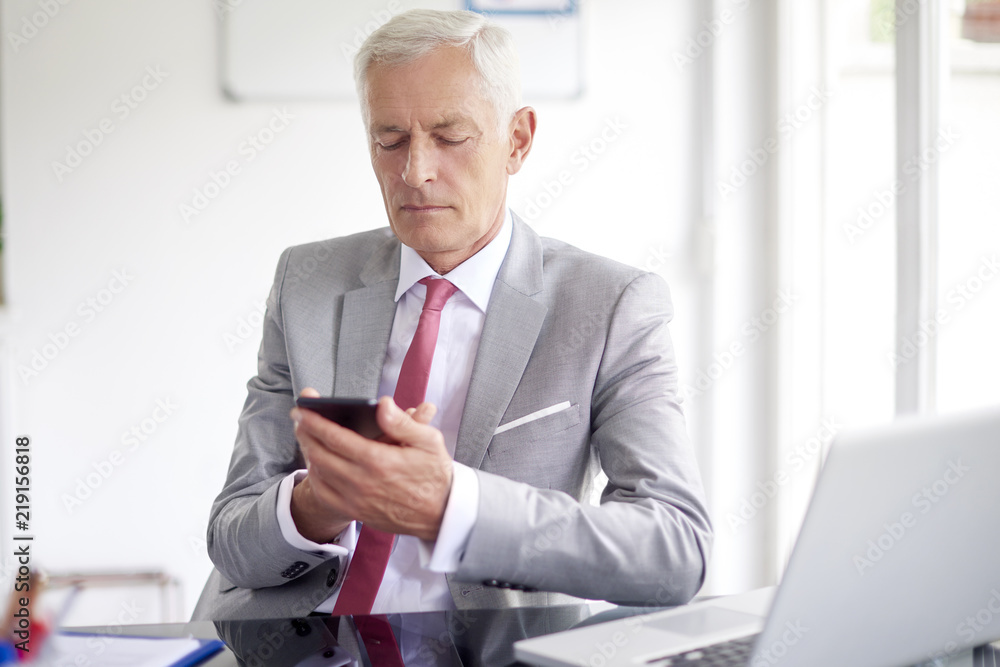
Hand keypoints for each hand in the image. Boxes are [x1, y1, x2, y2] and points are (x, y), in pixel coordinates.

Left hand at [289, 390, 452, 542]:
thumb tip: (382, 404)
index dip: (314, 421)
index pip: (336, 437)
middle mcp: (363, 482)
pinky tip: (317, 463)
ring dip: (308, 452)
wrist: (441, 514)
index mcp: (379, 461)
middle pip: (320, 454)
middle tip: (298, 418)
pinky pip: (325, 493)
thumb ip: (403, 422)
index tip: (302, 409)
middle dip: (305, 433)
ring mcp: (357, 500)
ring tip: (306, 436)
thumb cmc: (435, 475)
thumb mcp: (429, 442)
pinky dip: (316, 476)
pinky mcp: (356, 512)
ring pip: (319, 473)